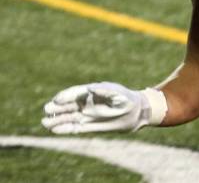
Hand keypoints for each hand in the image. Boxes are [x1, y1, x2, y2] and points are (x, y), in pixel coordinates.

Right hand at [41, 82, 166, 134]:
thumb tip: (90, 87)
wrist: (134, 113)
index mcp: (93, 92)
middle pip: (68, 105)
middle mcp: (87, 102)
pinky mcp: (87, 125)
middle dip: (57, 107)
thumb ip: (105, 90)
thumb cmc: (127, 100)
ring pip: (67, 116)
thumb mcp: (119, 94)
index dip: (66, 95)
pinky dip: (63, 128)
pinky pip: (73, 127)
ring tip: (44, 122)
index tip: (58, 99)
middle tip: (47, 109)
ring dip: (56, 119)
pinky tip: (54, 130)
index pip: (75, 93)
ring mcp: (86, 114)